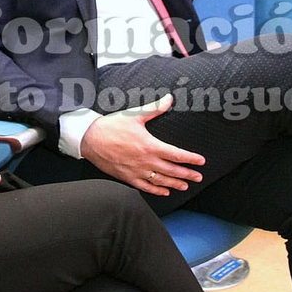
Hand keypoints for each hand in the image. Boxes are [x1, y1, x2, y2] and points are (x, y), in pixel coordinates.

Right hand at [79, 94, 204, 195]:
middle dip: (187, 174)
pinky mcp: (127, 177)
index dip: (190, 159)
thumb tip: (169, 99)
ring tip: (185, 186)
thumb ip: (155, 109)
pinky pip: (145, 187)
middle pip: (172, 170)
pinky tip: (164, 192)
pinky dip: (156, 190)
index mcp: (150, 145)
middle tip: (198, 177)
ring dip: (175, 184)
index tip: (201, 161)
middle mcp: (146, 161)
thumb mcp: (135, 115)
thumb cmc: (112, 126)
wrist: (91, 138)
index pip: (176, 155)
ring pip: (161, 181)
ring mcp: (137, 171)